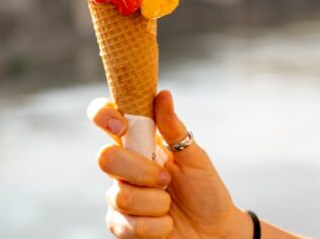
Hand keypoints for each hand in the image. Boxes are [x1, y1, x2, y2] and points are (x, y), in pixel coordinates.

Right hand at [89, 90, 250, 238]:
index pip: (106, 119)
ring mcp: (119, 197)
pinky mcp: (121, 226)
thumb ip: (175, 129)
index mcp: (137, 144)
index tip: (121, 125)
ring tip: (170, 206)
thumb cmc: (205, 191)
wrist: (215, 232)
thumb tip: (163, 94)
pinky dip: (156, 227)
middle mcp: (123, 168)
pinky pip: (127, 225)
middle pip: (105, 158)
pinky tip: (167, 225)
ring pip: (121, 196)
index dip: (104, 115)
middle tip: (166, 180)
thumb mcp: (195, 158)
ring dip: (156, 204)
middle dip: (140, 171)